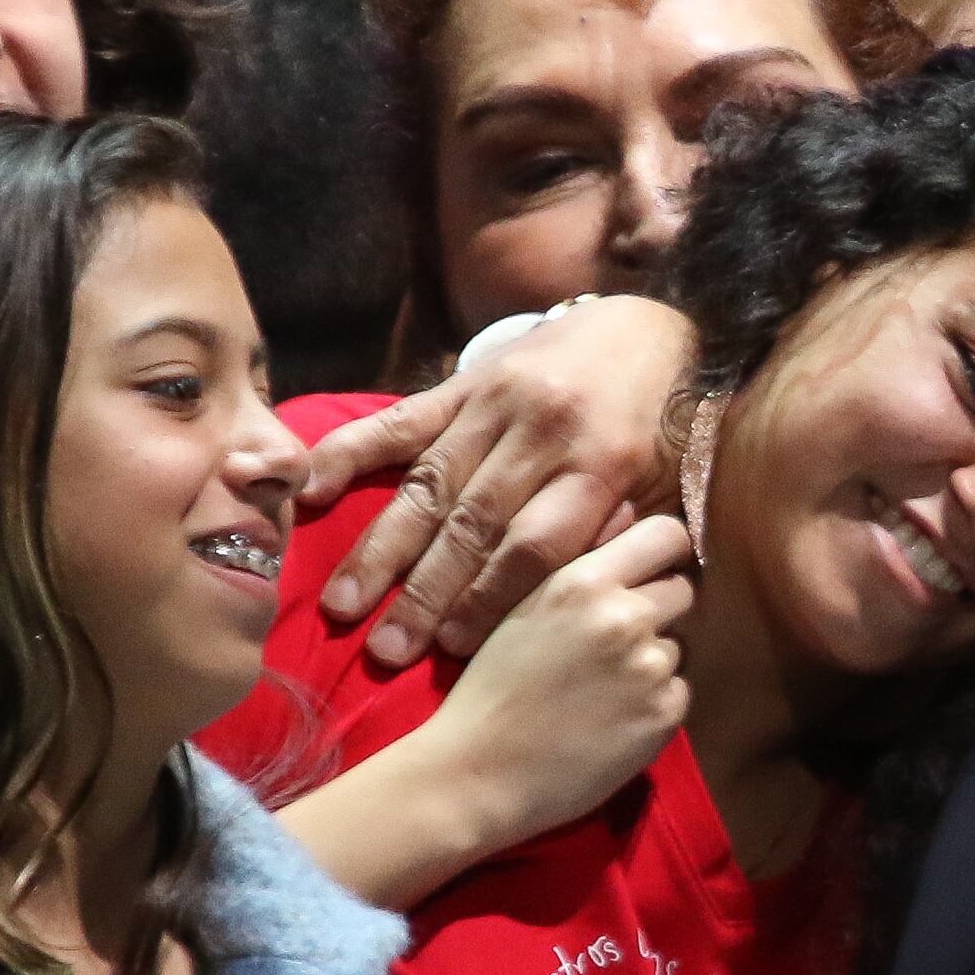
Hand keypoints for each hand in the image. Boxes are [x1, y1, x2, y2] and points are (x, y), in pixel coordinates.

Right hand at [291, 517, 695, 906]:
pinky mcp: (664, 715)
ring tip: (599, 692)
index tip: (652, 572)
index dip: (664, 554)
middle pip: (682, 591)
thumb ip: (581, 567)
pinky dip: (654, 707)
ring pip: (677, 647)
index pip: (668, 534)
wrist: (475, 774)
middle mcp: (625, 615)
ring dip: (651, 664)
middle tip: (614, 644)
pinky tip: (609, 722)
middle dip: (657, 611)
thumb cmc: (491, 690)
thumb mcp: (523, 608)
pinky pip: (678, 695)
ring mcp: (649, 667)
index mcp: (584, 580)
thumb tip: (632, 515)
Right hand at [305, 300, 696, 664]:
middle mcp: (543, 433)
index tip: (456, 650)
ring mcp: (497, 404)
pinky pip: (402, 419)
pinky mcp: (465, 382)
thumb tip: (589, 608)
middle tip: (387, 648)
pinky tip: (312, 489)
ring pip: (431, 484)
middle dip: (426, 593)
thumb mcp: (662, 480)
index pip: (535, 546)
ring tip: (346, 603)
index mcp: (601, 463)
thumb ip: (622, 537)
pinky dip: (353, 452)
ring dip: (385, 548)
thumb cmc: (659, 422)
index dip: (491, 600)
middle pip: (473, 525)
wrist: (648, 324)